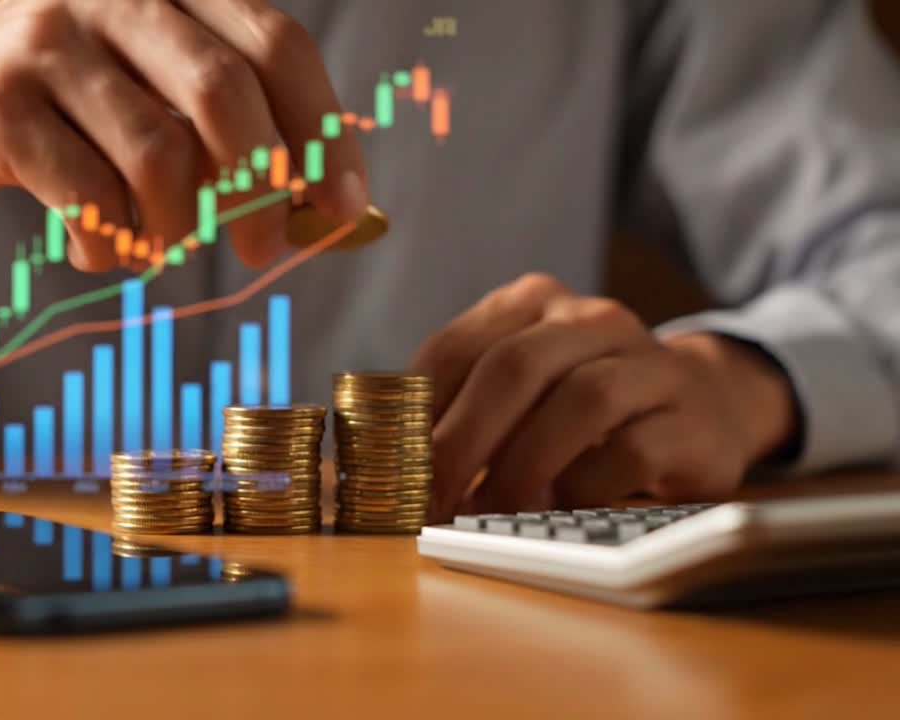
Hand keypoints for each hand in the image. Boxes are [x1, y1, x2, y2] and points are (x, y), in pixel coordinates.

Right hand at [0, 0, 367, 270]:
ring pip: (158, 154)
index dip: (324, 129)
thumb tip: (334, 212)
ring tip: (157, 249)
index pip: (276, 43)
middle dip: (260, 188)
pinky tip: (100, 248)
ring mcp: (47, 38)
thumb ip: (235, 140)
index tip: (349, 205)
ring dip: (174, 228)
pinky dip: (112, 242)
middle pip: (222, 90)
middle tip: (263, 251)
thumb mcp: (158, 104)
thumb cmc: (71, 113)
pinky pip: (90, 194)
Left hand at [410, 274, 798, 520]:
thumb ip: (460, 406)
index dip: (417, 413)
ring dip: (523, 467)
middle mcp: (593, 318)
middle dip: (462, 442)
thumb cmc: (582, 405)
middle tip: (434, 501)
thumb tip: (384, 463)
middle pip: (514, 368)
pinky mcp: (690, 420)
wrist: (707, 404)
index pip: (457, 348)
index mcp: (532, 303)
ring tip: (492, 512)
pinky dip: (584, 486)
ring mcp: (649, 363)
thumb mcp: (520, 389)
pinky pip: (632, 450)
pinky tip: (561, 506)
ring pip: (581, 402)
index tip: (394, 469)